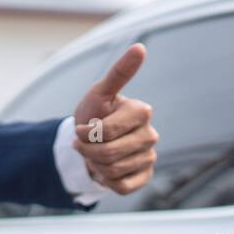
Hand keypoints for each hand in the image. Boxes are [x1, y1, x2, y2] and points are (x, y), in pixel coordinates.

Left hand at [72, 43, 158, 194]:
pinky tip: (106, 168)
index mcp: (142, 112)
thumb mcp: (100, 93)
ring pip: (113, 171)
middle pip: (109, 153)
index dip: (87, 134)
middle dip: (89, 151)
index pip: (107, 132)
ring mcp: (150, 157)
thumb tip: (140, 47)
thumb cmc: (95, 114)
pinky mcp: (145, 177)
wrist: (91, 142)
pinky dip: (106, 180)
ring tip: (95, 155)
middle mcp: (151, 135)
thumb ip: (119, 73)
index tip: (82, 129)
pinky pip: (120, 186)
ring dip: (95, 165)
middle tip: (85, 144)